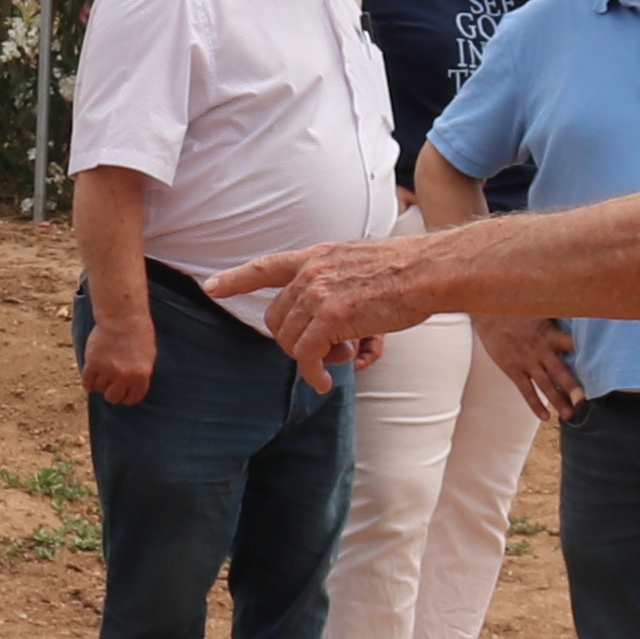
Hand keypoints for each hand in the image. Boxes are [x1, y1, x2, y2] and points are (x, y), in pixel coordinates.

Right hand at [80, 291, 156, 406]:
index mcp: (140, 376)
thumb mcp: (147, 358)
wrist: (123, 318)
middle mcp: (124, 376)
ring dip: (100, 383)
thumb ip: (139, 376)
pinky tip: (91, 377)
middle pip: (113, 397)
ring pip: (100, 388)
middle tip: (110, 385)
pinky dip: (88, 382)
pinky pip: (87, 381)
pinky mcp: (93, 363)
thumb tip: (130, 389)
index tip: (123, 392)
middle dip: (112, 392)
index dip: (126, 397)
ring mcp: (107, 370)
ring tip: (102, 373)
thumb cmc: (138, 334)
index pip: (131, 399)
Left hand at [202, 238, 414, 380]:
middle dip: (293, 342)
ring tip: (342, 358)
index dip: (235, 279)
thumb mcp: (358, 262)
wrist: (428, 271)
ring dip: (311, 358)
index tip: (210, 288)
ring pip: (290, 340)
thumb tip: (324, 318)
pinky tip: (325, 381)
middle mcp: (311, 272)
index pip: (265, 266)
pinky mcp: (332, 317)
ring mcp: (319, 293)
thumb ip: (334, 281)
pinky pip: (307, 355)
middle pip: (276, 318)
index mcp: (316, 256)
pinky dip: (314, 373)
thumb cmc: (405, 271)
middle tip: (326, 352)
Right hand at [478, 313, 577, 426]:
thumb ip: (559, 315)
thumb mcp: (541, 308)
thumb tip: (579, 310)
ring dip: (557, 400)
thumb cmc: (517, 308)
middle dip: (572, 386)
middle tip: (584, 400)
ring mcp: (526, 361)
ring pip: (545, 384)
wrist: (489, 311)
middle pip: (560, 370)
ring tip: (569, 415)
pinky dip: (534, 404)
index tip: (602, 365)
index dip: (587, 353)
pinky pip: (525, 390)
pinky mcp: (513, 369)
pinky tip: (545, 416)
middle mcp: (540, 350)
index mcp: (549, 333)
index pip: (573, 344)